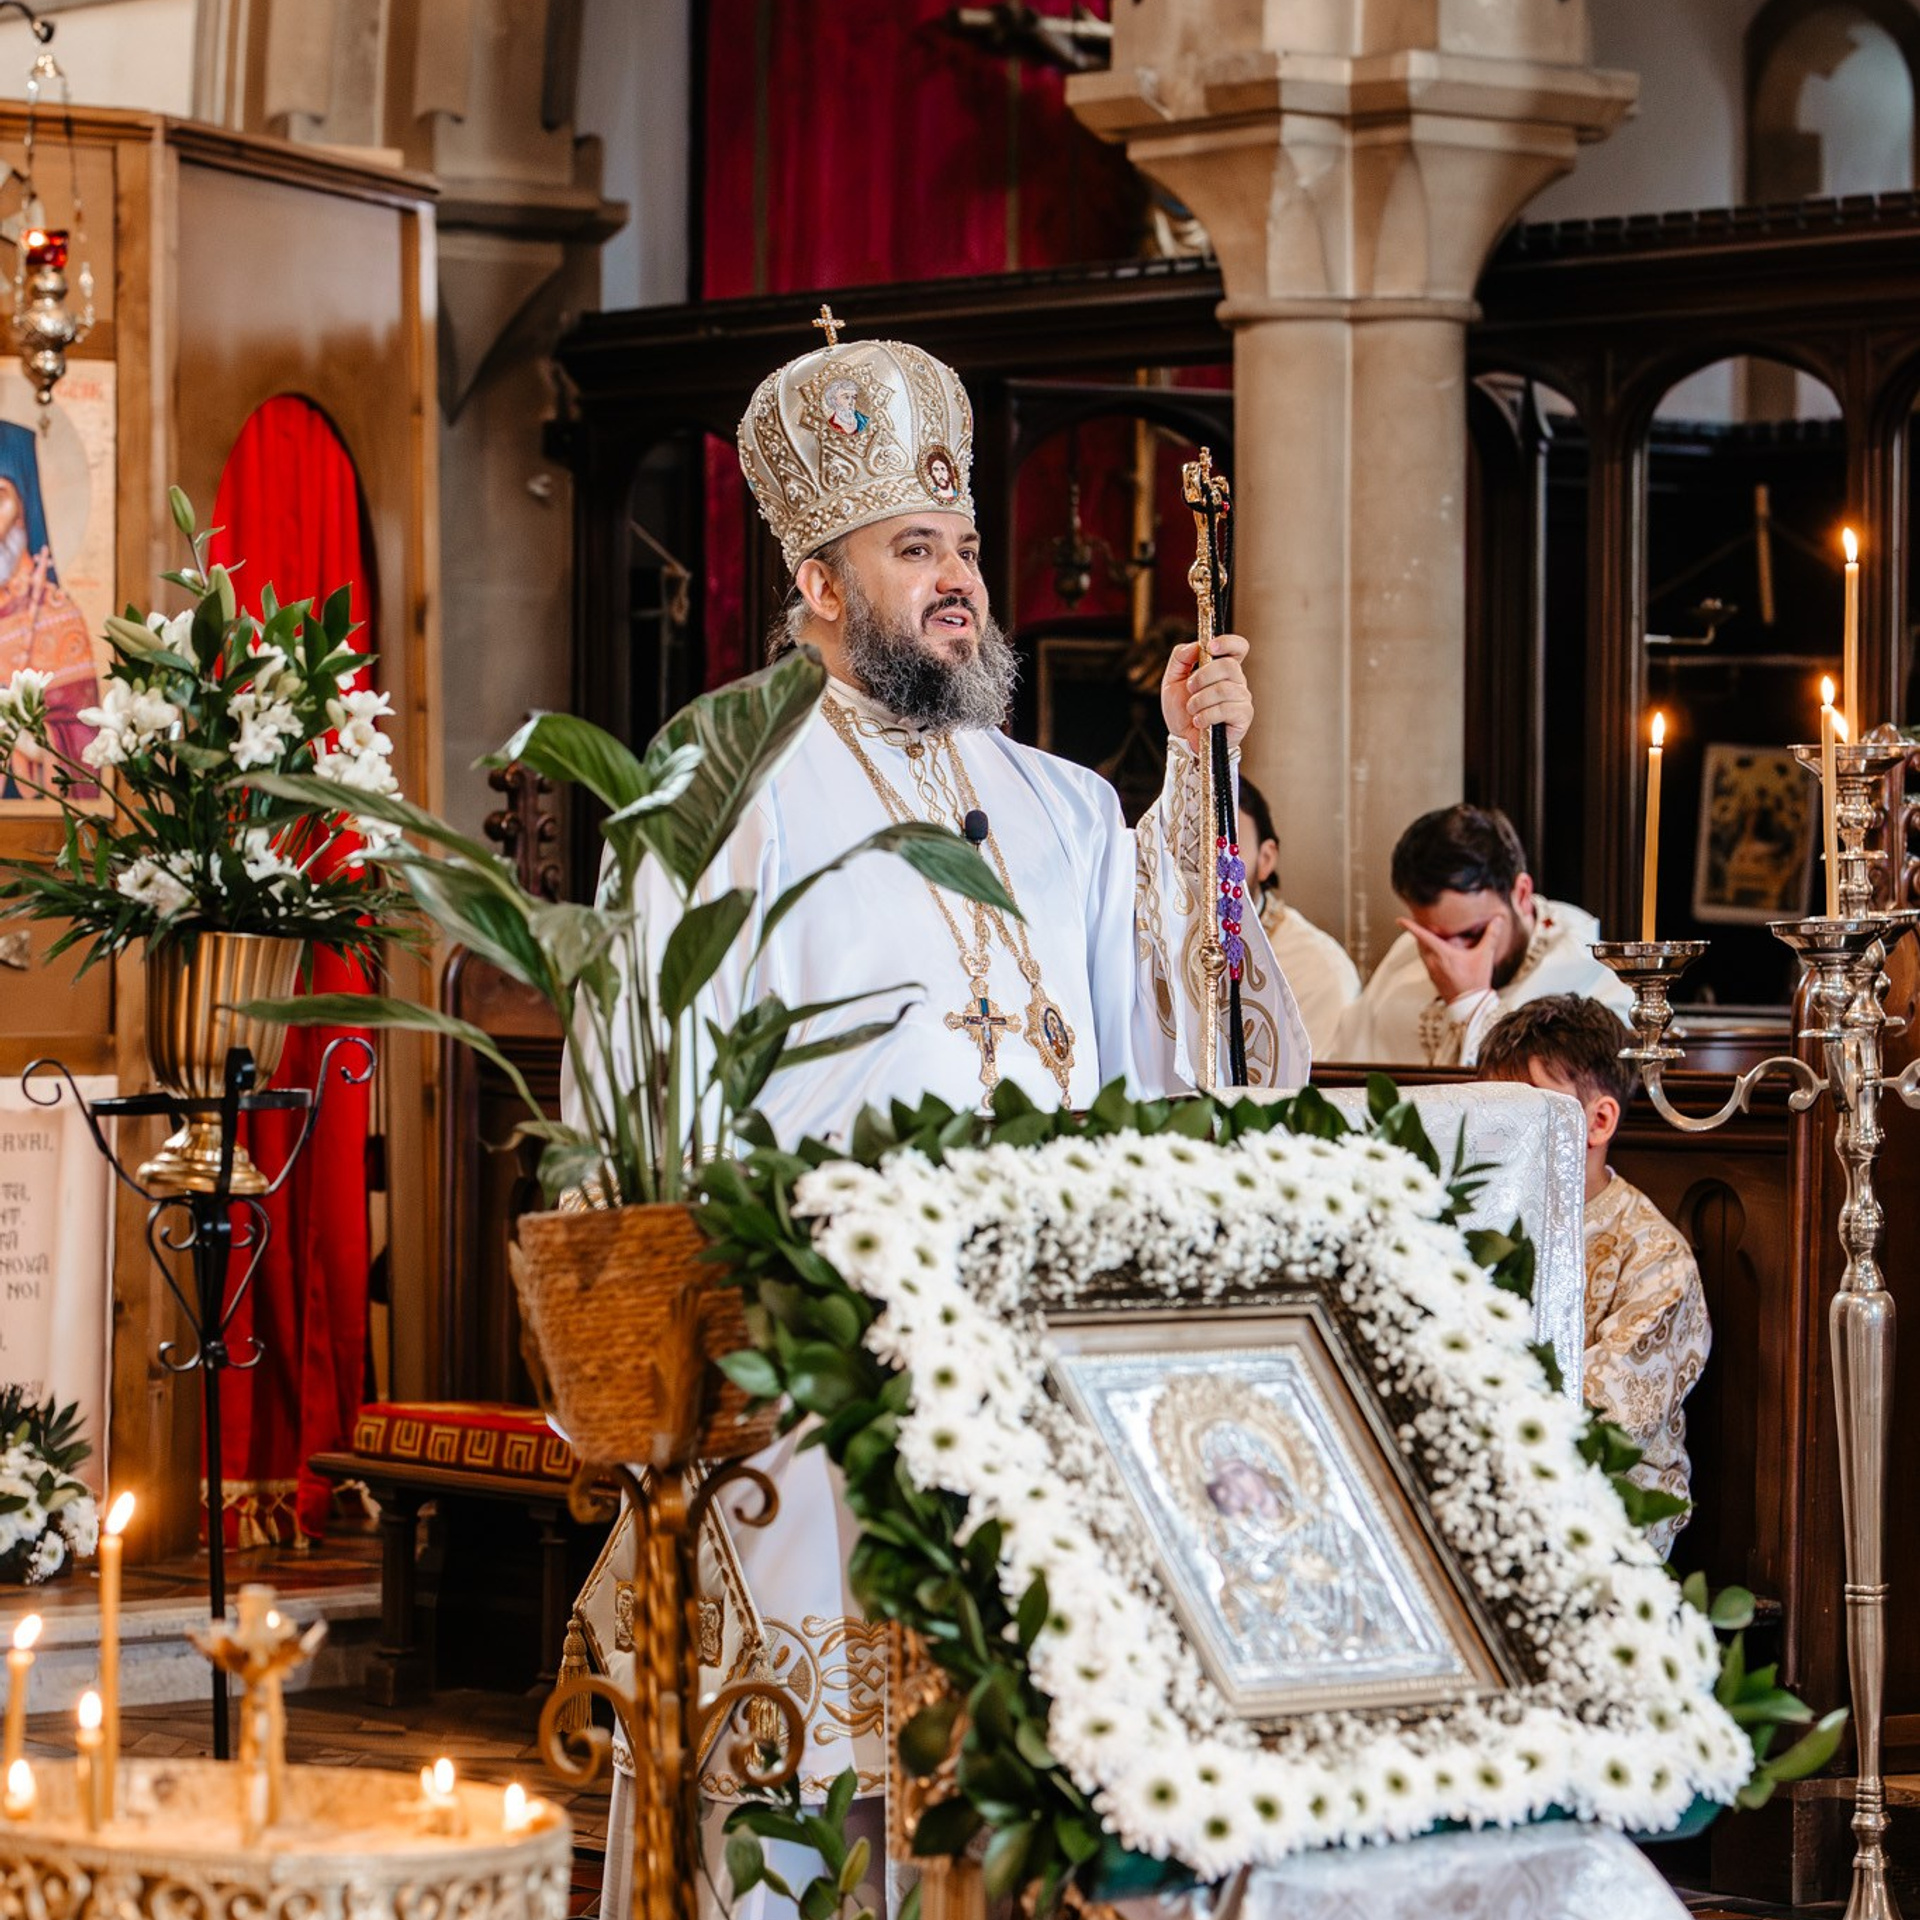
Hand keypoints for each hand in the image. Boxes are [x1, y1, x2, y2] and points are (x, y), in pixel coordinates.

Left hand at [1161, 631, 1252, 754]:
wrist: (1182, 739)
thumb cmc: (1181, 710)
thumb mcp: (1172, 681)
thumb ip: (1180, 659)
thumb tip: (1194, 646)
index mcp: (1222, 668)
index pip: (1238, 647)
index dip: (1228, 642)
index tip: (1210, 647)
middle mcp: (1237, 681)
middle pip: (1228, 666)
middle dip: (1202, 676)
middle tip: (1189, 688)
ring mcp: (1242, 698)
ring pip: (1224, 689)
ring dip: (1200, 700)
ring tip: (1192, 710)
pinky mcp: (1243, 716)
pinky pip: (1226, 709)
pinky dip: (1206, 715)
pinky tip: (1199, 721)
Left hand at [1398, 915, 1503, 1004]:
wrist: (1470, 1005)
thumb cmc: (1476, 980)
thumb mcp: (1485, 956)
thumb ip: (1491, 936)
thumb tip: (1499, 919)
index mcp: (1442, 954)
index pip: (1422, 936)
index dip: (1411, 926)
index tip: (1400, 920)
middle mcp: (1432, 962)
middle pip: (1419, 943)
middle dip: (1419, 932)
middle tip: (1421, 922)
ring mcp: (1431, 971)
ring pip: (1422, 952)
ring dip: (1423, 943)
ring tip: (1429, 935)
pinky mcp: (1433, 977)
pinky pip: (1426, 961)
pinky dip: (1428, 953)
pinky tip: (1436, 952)